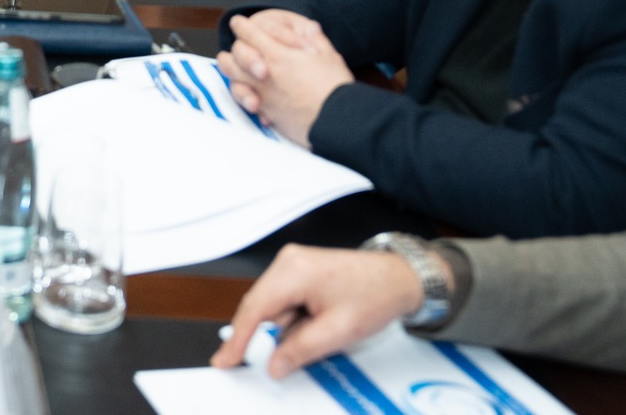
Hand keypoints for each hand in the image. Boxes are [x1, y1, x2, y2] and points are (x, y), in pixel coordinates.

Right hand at [211, 244, 424, 377]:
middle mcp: (288, 261)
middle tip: (263, 362)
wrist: (399, 277)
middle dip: (264, 336)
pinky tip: (315, 325)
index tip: (225, 360)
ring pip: (273, 305)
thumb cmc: (375, 295)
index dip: (238, 338)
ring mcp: (293, 263)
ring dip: (285, 328)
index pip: (255, 308)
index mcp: (294, 271)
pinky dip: (291, 319)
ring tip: (321, 333)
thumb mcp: (338, 331)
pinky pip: (284, 299)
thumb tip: (274, 364)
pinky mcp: (299, 269)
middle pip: (261, 306)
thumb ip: (300, 350)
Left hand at [217, 10, 353, 145]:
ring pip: (234, 80)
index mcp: (277, 55)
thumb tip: (310, 27)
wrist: (337, 119)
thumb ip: (315, 38)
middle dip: (234, 48)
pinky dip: (247, 98)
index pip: (249, 33)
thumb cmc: (334, 86)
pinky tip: (255, 97)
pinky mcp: (268, 113)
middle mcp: (264, 75)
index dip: (241, 25)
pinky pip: (247, 103)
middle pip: (233, 57)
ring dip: (233, 72)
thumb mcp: (329, 55)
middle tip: (240, 45)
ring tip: (238, 68)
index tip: (238, 22)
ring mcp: (263, 95)